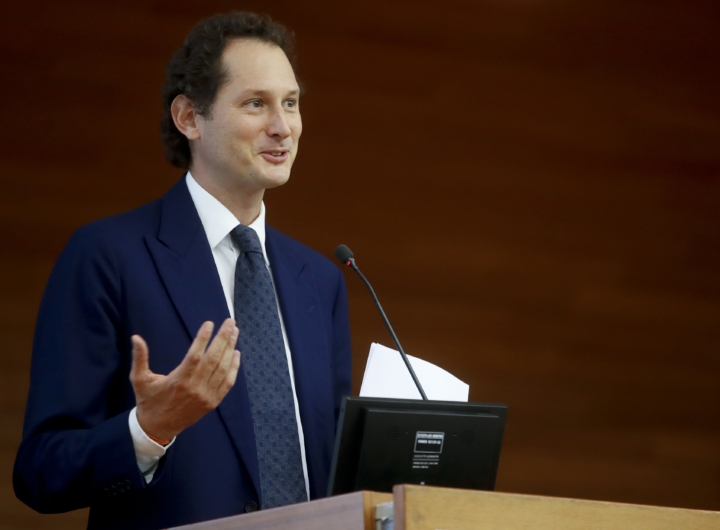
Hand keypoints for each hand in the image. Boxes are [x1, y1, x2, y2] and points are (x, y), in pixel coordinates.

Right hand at [130, 319, 240, 440]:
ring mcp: (206, 396)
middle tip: (230, 322)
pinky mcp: (213, 402)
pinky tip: (236, 353)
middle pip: (214, 359)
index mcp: (178, 380)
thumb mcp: (140, 379)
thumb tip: (135, 338)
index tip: (209, 323)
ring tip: (234, 332)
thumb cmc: (148, 401)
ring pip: (223, 369)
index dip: (203, 338)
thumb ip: (140, 358)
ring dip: (230, 348)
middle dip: (223, 338)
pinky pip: (227, 383)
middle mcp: (195, 387)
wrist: (157, 428)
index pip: (195, 355)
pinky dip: (234, 368)